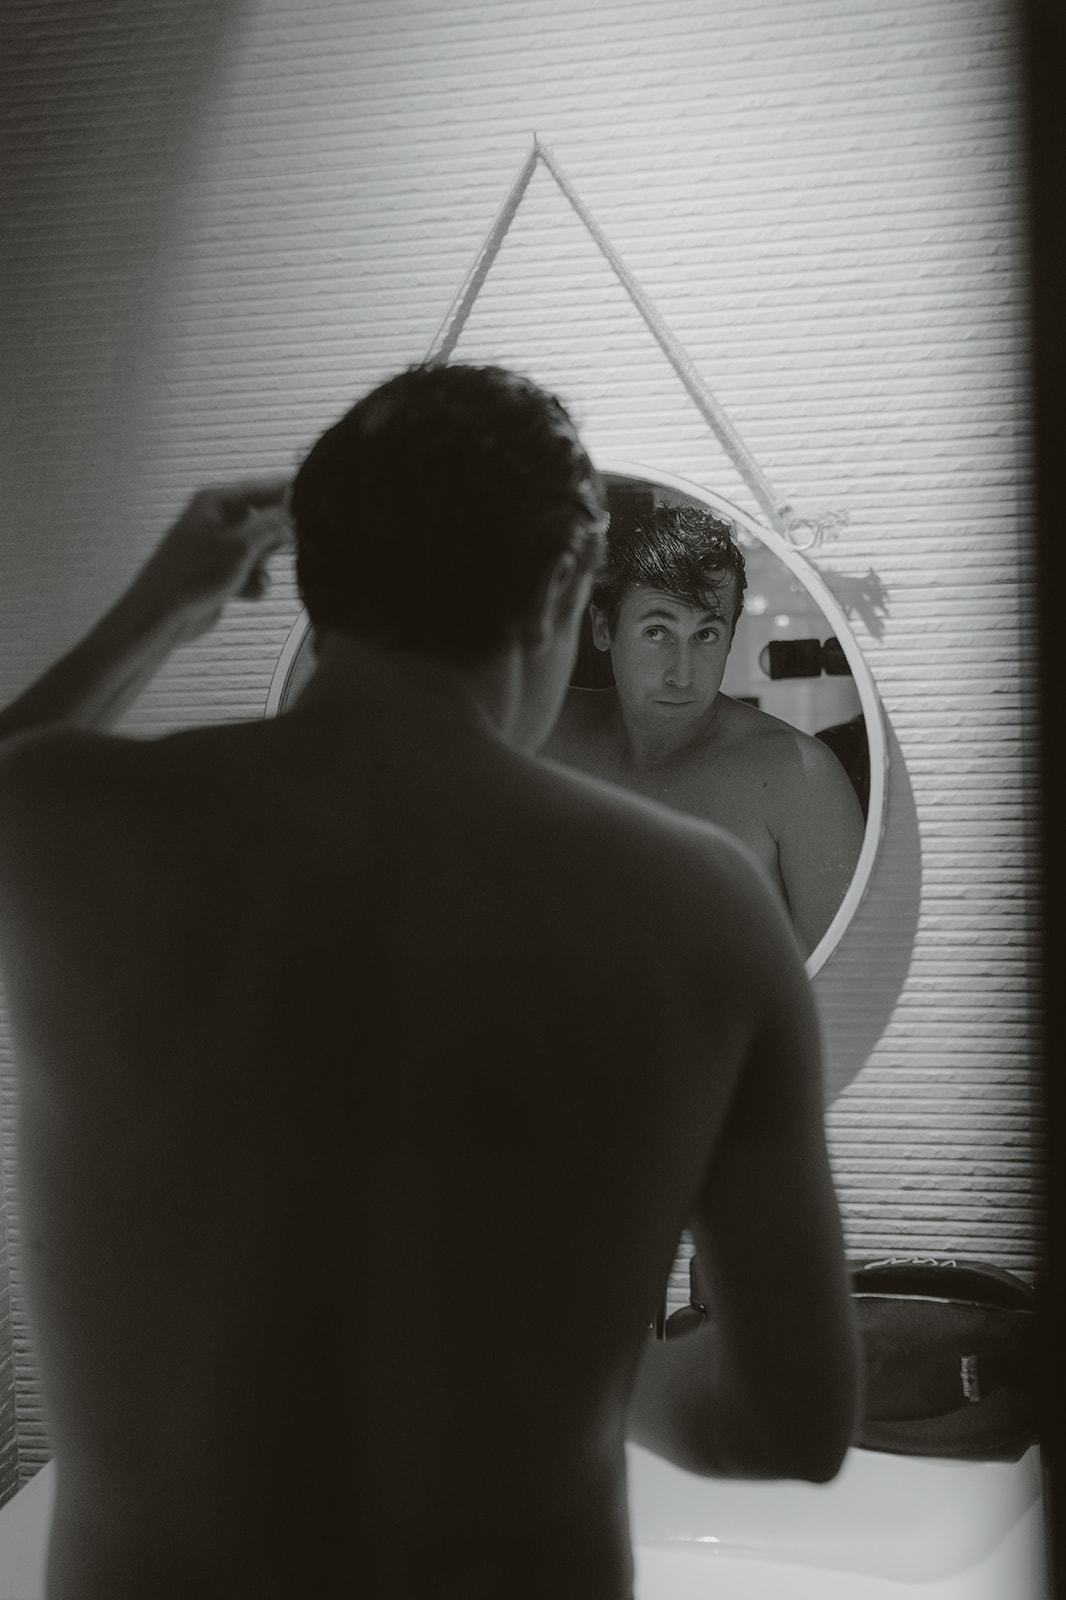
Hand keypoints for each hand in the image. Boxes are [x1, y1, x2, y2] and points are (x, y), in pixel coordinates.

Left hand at [125, 477, 294, 641]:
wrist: (161, 616)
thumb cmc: (196, 575)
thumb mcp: (240, 546)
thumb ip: (271, 526)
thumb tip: (292, 515)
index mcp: (216, 501)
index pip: (263, 487)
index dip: (290, 495)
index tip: (318, 507)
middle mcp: (216, 519)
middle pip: (263, 518)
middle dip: (277, 536)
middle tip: (290, 548)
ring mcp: (217, 547)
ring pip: (258, 548)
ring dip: (264, 564)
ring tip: (257, 575)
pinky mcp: (218, 573)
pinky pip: (248, 571)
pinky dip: (252, 581)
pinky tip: (248, 593)